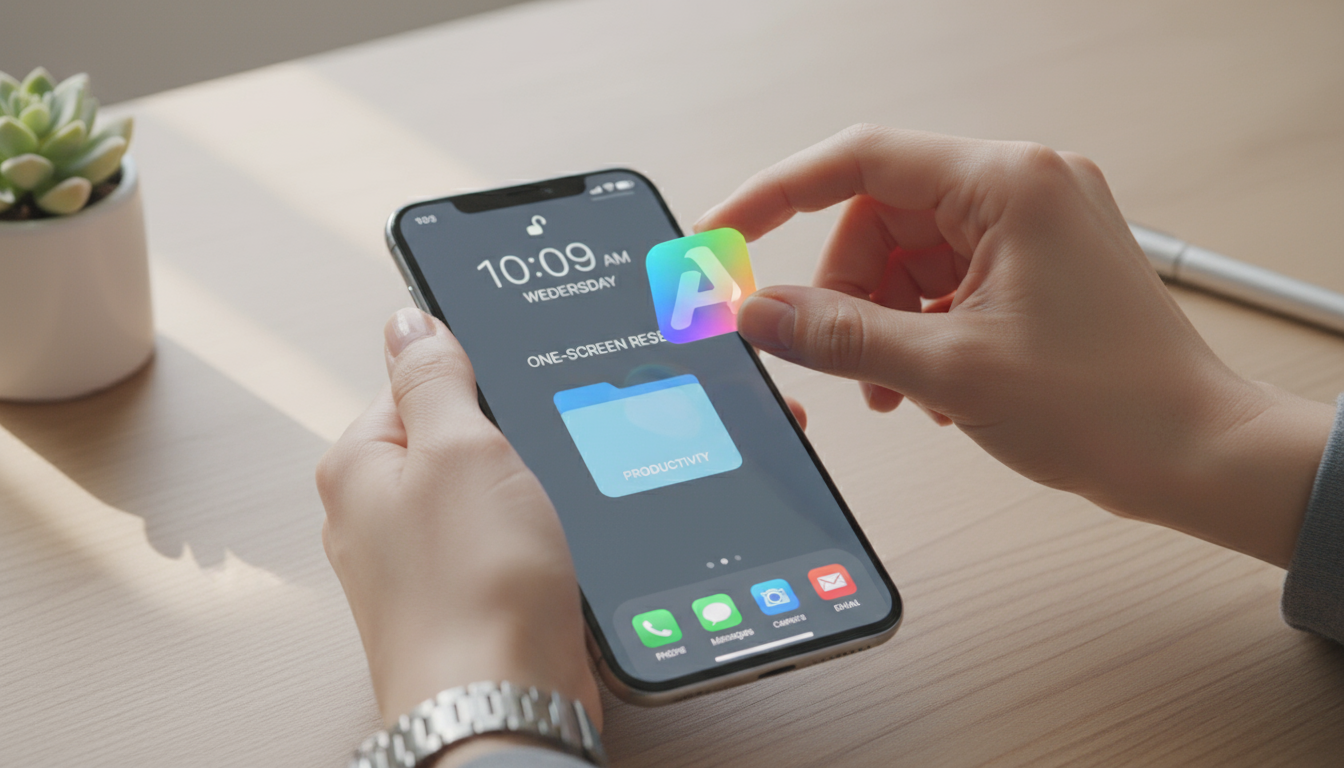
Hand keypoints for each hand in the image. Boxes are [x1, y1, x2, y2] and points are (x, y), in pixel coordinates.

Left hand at [317, 308, 600, 742]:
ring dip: (524, 501)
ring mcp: (415, 563)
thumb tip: (409, 320)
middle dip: (507, 449)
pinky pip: (499, 545)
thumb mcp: (462, 447)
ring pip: (485, 497)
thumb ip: (435, 376)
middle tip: (531, 472)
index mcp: (358, 465)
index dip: (477, 386)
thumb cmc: (473, 588)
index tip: (513, 402)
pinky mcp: (458, 600)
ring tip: (539, 524)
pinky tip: (546, 559)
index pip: (416, 383)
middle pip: (454, 441)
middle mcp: (374, 515)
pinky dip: (529, 544)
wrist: (501, 704)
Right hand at [699, 125, 1332, 566]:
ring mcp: (1033, 226)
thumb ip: (838, 335)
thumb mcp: (948, 369)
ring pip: (907, 255)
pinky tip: (930, 385)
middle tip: (829, 350)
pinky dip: (918, 329)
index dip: (776, 197)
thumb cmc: (1110, 405)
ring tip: (895, 388)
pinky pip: (944, 281)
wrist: (1195, 456)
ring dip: (881, 319)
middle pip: (879, 216)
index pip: (858, 161)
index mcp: (1007, 185)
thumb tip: (759, 313)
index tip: (725, 235)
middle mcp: (1022, 189)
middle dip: (845, 288)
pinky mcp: (1037, 265)